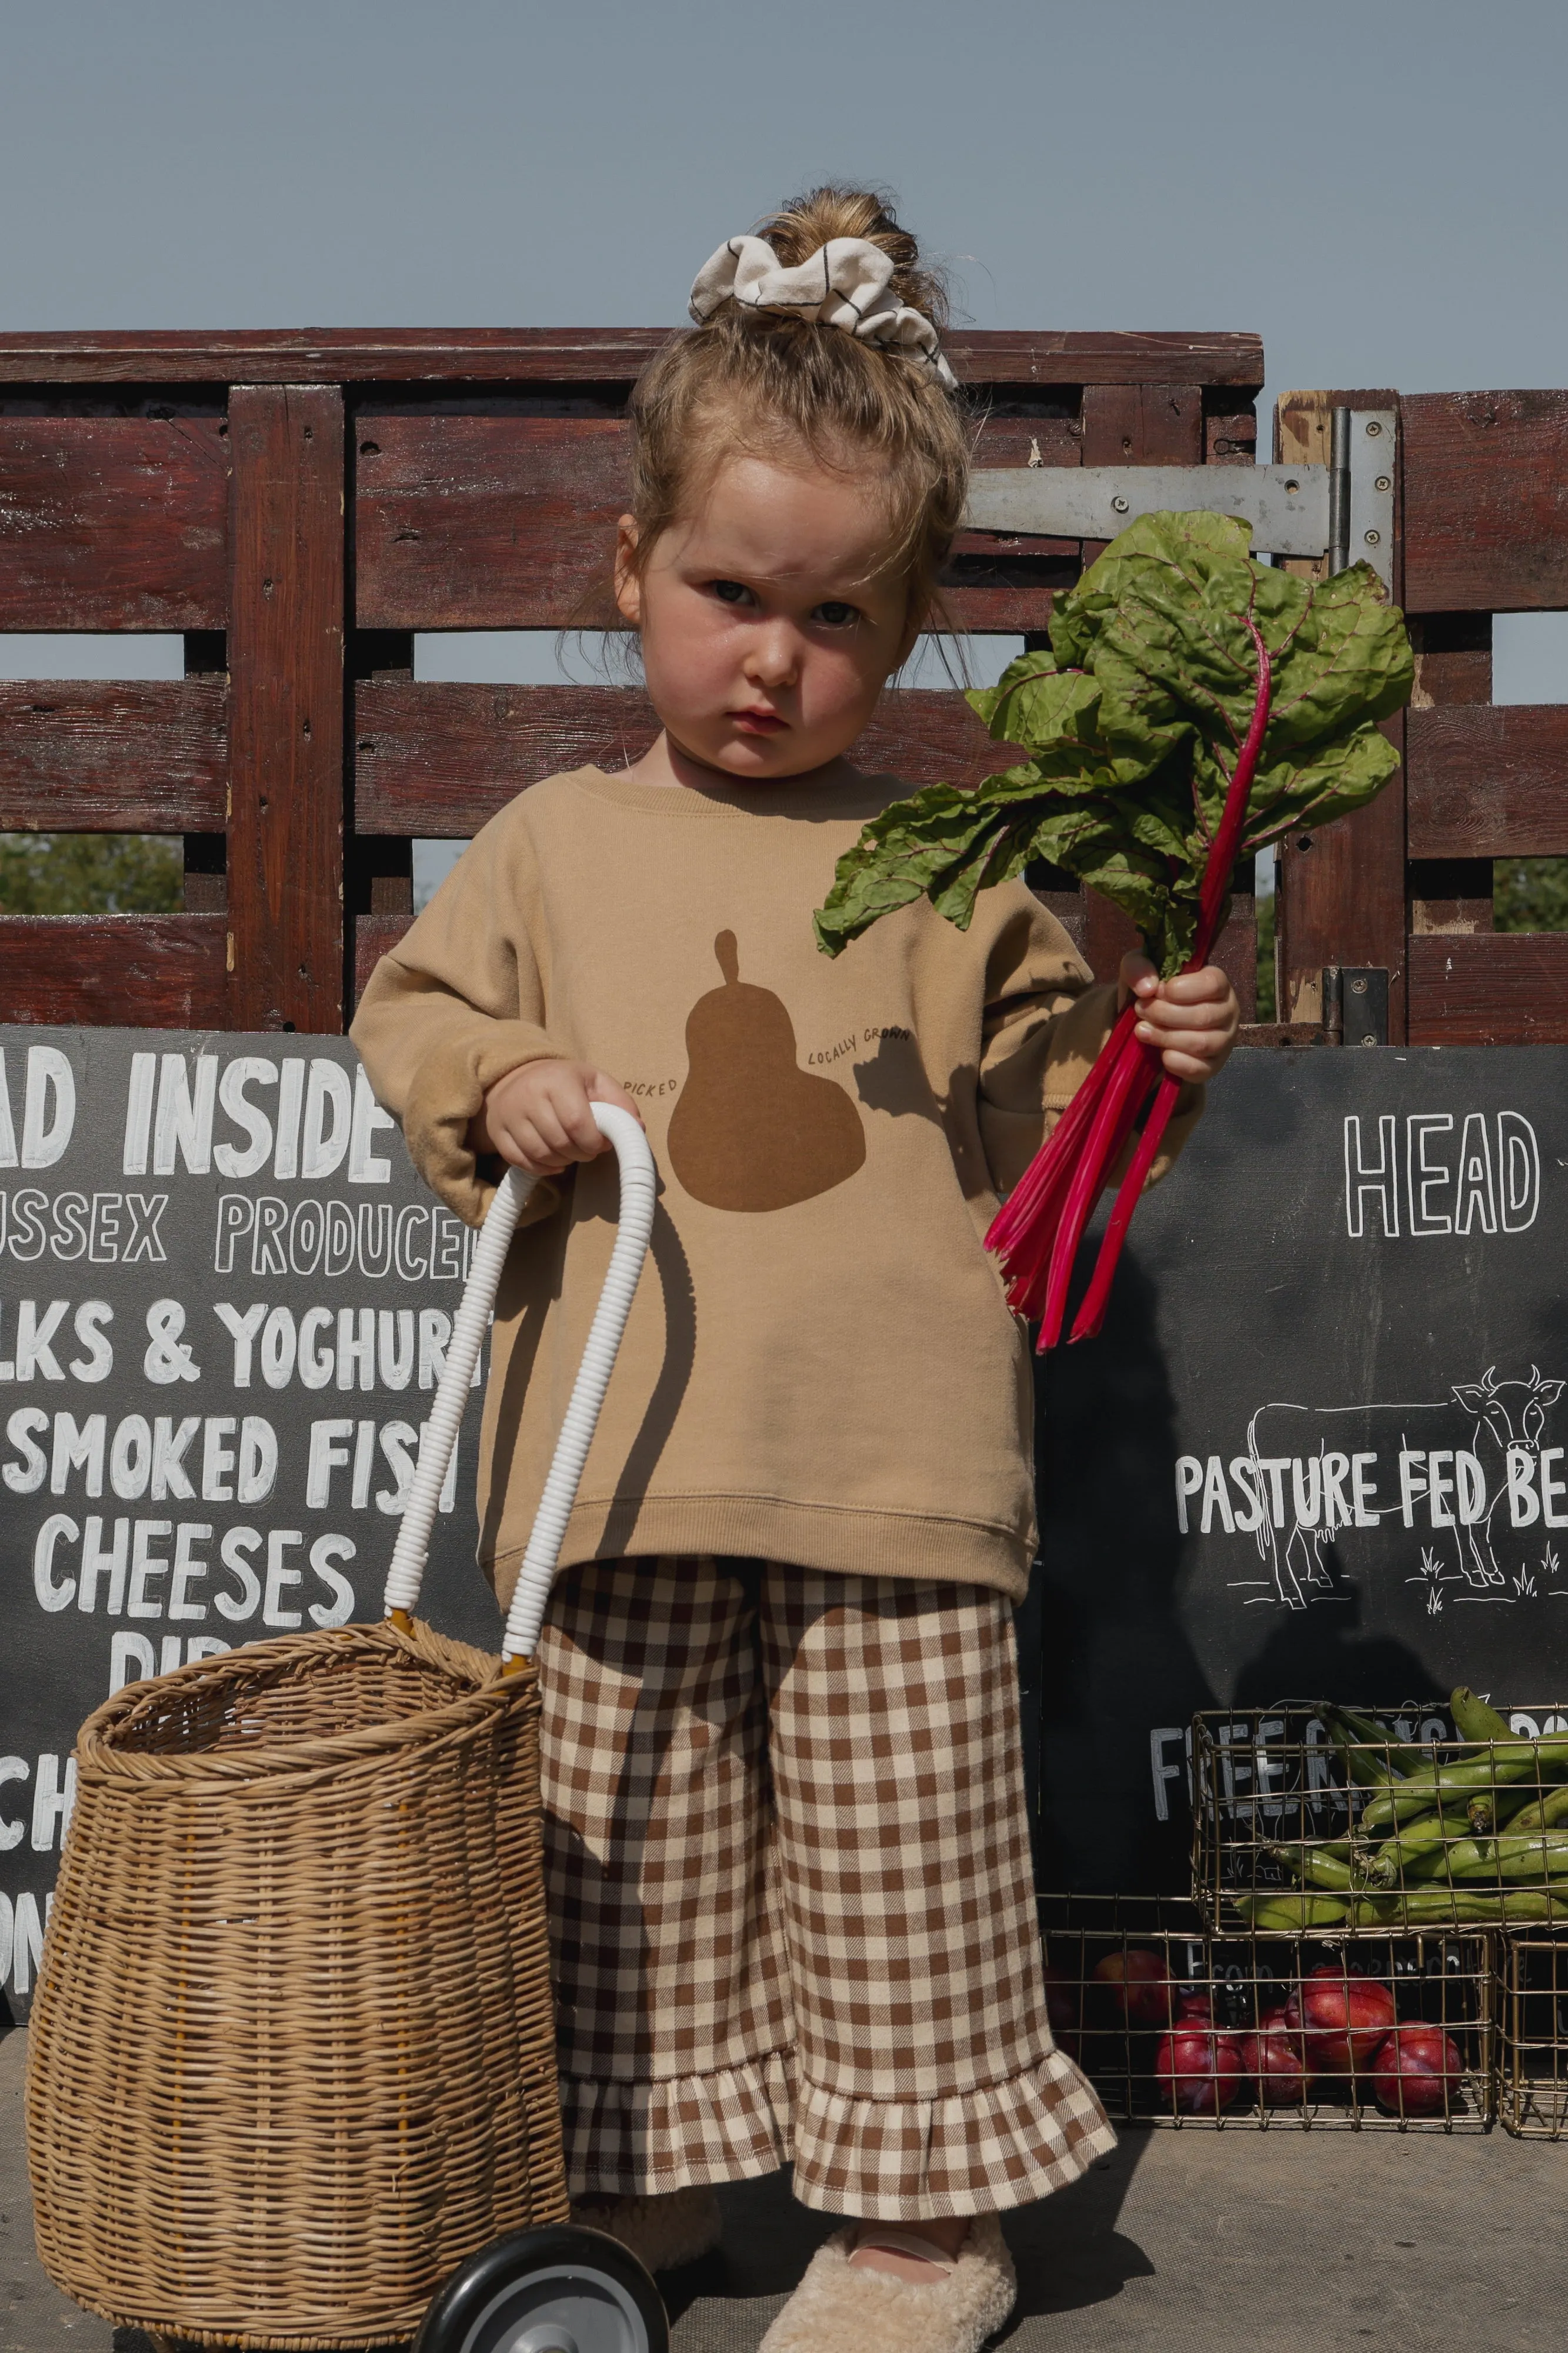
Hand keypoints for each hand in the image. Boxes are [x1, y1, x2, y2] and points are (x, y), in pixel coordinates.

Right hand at [472, 1061, 641, 1176]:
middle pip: (560, 1142)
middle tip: (587, 1149)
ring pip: (540, 1155)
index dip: (593, 1142)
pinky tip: (554, 1161)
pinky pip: (520, 1162)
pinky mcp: (497, 1133)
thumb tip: (638, 1128)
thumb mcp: (595, 1081)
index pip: (577, 1122)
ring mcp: (509, 1115)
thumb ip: (619, 1102)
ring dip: (562, 1162)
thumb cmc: (563, 1082)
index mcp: (557, 1080)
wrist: (515, 1076)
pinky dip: (541, 1168)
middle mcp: (528, 1095)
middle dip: (581, 1153)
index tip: (600, 1144)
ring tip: (571, 1152)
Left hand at [1118, 954, 1239, 1085]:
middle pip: (1204, 1016)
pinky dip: (1175, 1062)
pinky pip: (1198, 1069)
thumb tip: (1148, 988)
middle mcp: (1228, 1011)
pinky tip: (1160, 1053)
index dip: (1182, 989)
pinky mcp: (1213, 1066)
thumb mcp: (1139, 969)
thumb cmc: (1153, 992)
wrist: (1150, 1024)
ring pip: (1201, 1044)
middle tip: (1140, 1010)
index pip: (1213, 983)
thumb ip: (1137, 966)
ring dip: (1165, 1037)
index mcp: (1218, 983)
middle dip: (1164, 1014)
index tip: (1157, 991)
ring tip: (1142, 1030)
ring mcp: (1224, 1041)